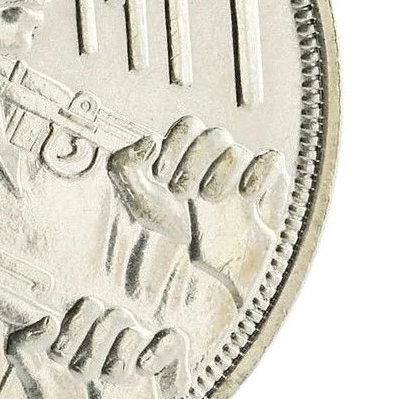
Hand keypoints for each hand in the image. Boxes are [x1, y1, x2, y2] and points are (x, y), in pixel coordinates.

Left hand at [6, 297, 188, 398]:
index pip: (88, 305)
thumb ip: (23, 348)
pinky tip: (142, 369)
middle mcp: (117, 333)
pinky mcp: (170, 363)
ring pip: (134, 329)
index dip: (74, 326)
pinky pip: (175, 339)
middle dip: (93, 345)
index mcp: (89, 329)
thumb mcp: (37, 384)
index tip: (59, 356)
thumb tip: (49, 320)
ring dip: (118, 354)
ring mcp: (144, 346)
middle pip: (111, 314)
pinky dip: (159, 349)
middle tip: (81, 374)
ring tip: (108, 379)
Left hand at [107, 116, 289, 305]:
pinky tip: (244, 195)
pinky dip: (260, 172)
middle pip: (214, 134)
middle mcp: (216, 160)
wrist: (198, 272)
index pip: (189, 125)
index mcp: (188, 155)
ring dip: (219, 173)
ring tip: (206, 200)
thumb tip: (150, 140)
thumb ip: (125, 165)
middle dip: (193, 161)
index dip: (175, 144)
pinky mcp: (268, 191)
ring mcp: (243, 174)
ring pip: (238, 151)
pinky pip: (273, 161)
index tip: (160, 173)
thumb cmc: (169, 233)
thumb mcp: (136, 200)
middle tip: (179, 191)